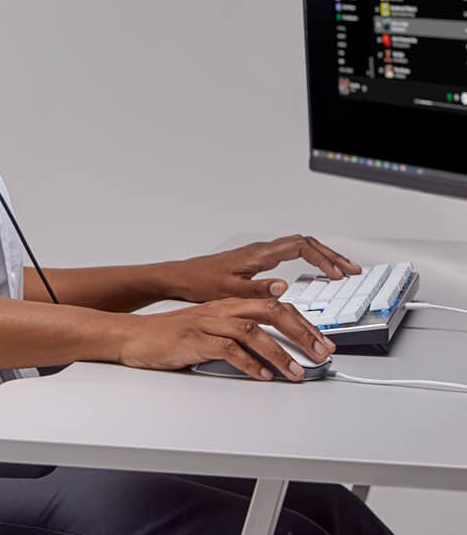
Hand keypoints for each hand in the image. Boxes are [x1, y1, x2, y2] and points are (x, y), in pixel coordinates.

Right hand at [117, 298, 336, 381]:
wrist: (133, 335)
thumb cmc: (171, 336)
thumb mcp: (210, 331)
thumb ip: (239, 337)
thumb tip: (272, 353)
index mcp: (227, 305)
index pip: (273, 306)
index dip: (302, 323)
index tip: (322, 342)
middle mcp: (220, 309)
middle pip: (269, 311)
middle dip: (300, 332)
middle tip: (320, 353)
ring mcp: (207, 323)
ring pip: (252, 330)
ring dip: (279, 352)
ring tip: (296, 372)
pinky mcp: (194, 339)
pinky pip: (227, 349)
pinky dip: (249, 363)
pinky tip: (262, 376)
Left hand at [166, 234, 361, 302]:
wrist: (184, 277)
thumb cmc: (203, 282)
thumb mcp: (231, 291)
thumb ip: (258, 290)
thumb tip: (284, 287)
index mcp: (259, 254)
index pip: (300, 247)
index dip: (323, 259)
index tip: (338, 273)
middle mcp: (262, 250)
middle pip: (305, 243)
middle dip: (330, 255)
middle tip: (351, 269)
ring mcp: (261, 253)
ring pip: (299, 246)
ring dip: (322, 255)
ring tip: (341, 269)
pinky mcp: (258, 260)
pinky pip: (291, 253)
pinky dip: (309, 259)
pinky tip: (315, 270)